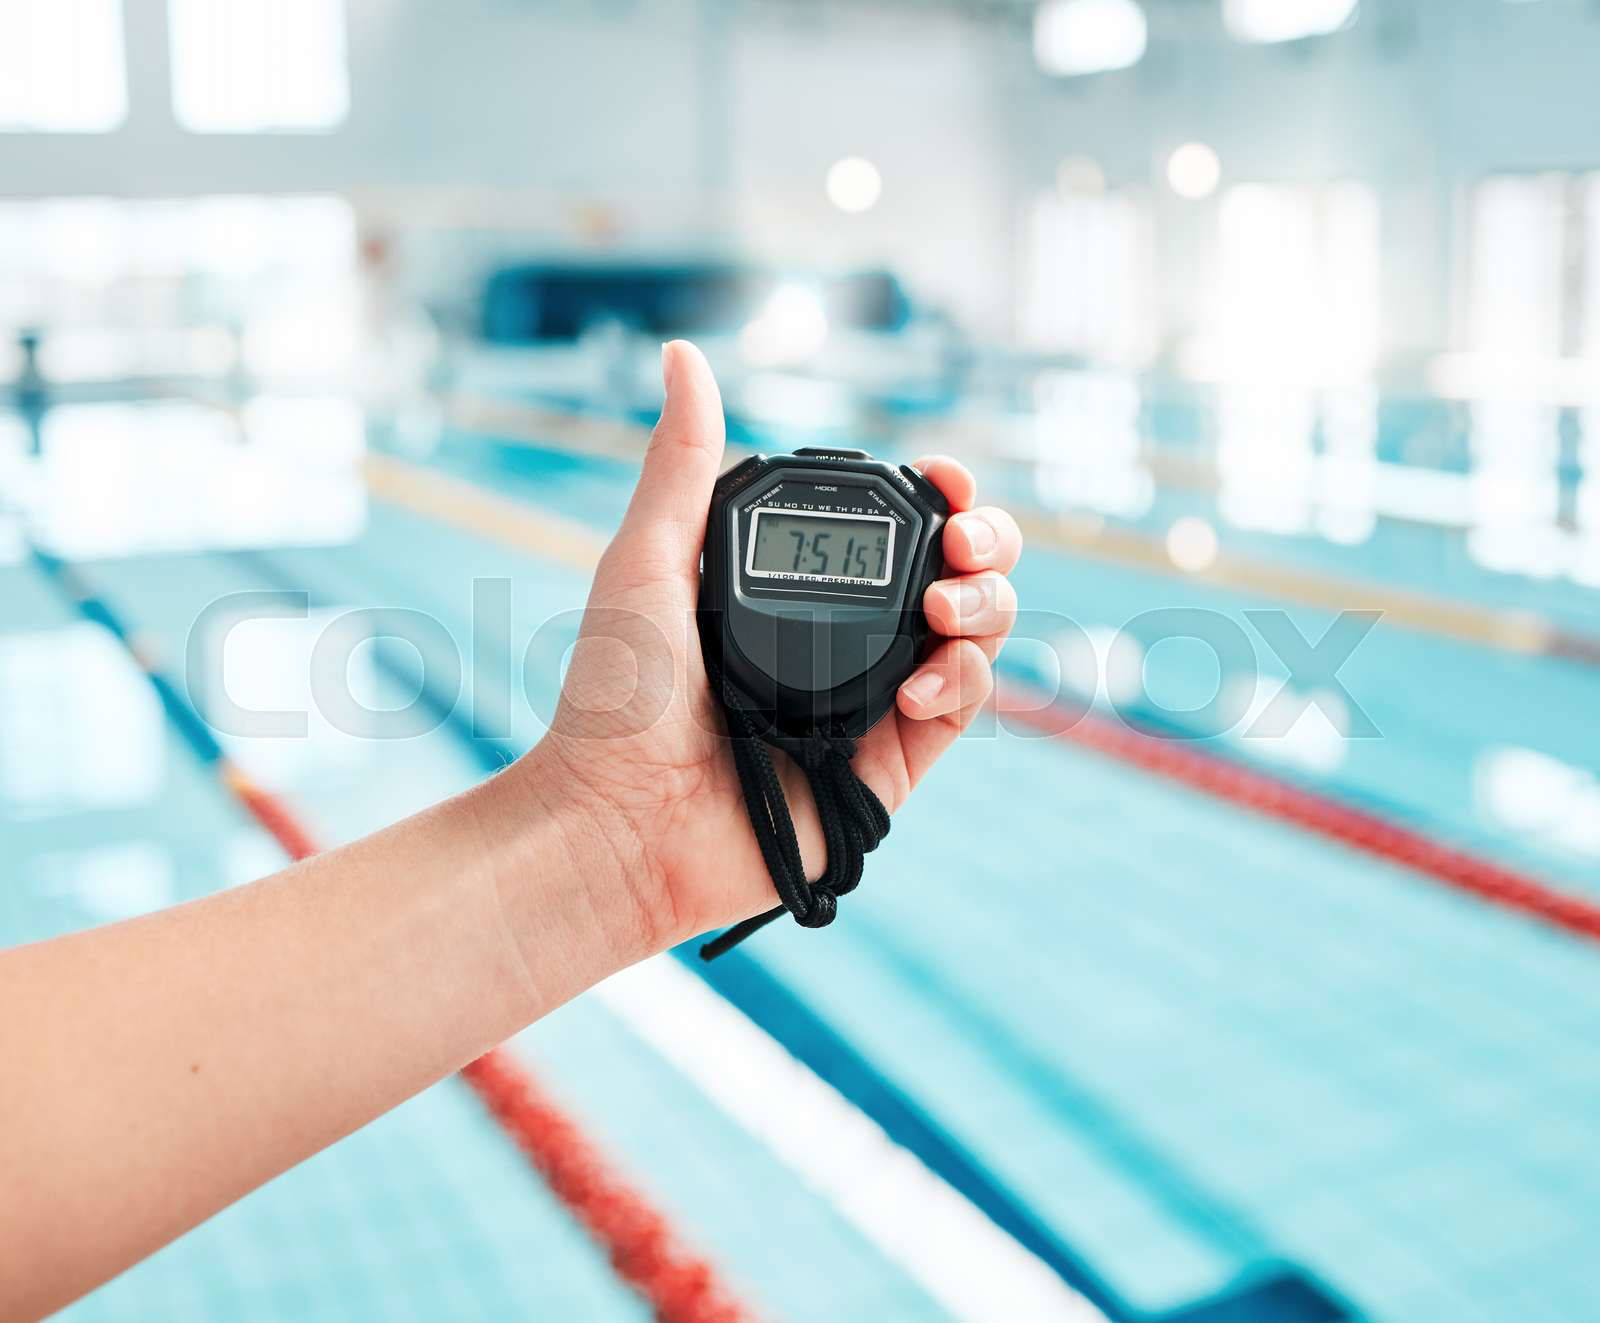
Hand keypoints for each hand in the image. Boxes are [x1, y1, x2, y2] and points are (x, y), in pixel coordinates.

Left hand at [522, 341, 1021, 952]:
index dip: (937, 492)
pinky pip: (962, 709)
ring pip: (978, 633)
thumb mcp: (648, 561)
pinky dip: (964, 680)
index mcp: (796, 581)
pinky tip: (921, 681)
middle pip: (959, 570)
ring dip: (987, 604)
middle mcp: (844, 634)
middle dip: (986, 540)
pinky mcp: (892, 766)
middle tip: (961, 542)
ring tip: (946, 607)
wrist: (618, 822)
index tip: (941, 478)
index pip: (893, 522)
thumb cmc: (616, 698)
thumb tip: (685, 355)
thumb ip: (680, 463)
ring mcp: (874, 700)